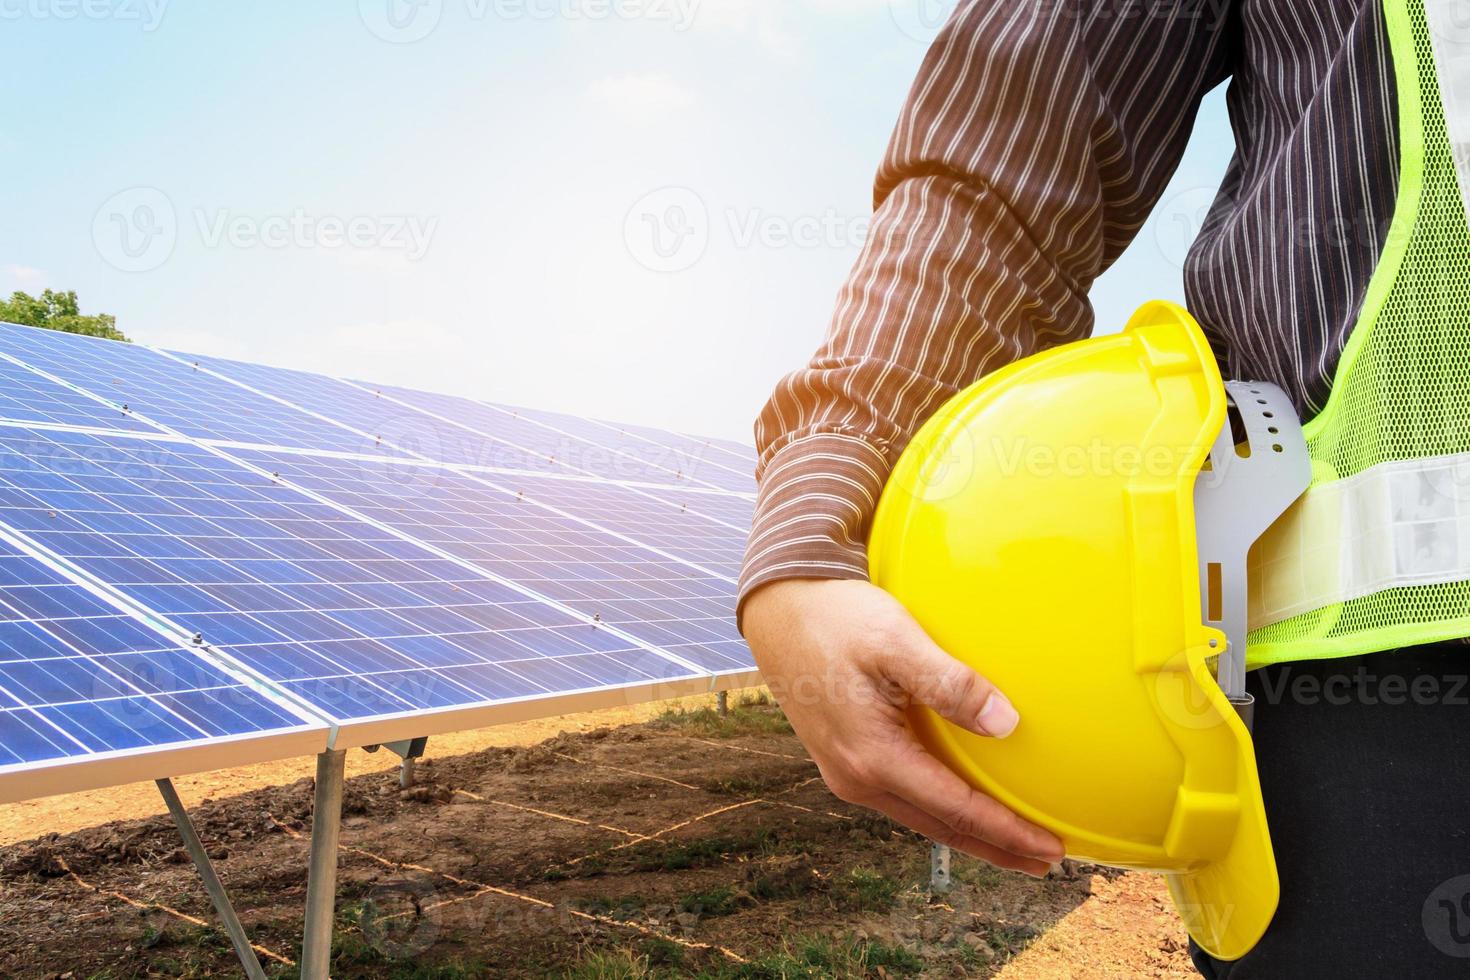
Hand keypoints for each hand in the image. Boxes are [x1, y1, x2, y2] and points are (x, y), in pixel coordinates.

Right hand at [742, 578, 1064, 875]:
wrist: (780, 606)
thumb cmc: (837, 617)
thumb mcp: (897, 641)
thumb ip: (951, 683)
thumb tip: (1007, 724)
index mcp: (873, 757)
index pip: (956, 809)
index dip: (1007, 831)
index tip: (1051, 847)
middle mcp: (856, 777)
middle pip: (940, 827)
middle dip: (995, 847)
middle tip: (1045, 862)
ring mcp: (846, 771)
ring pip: (921, 816)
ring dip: (968, 832)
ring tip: (1012, 840)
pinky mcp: (844, 756)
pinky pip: (903, 796)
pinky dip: (941, 809)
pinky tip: (959, 802)